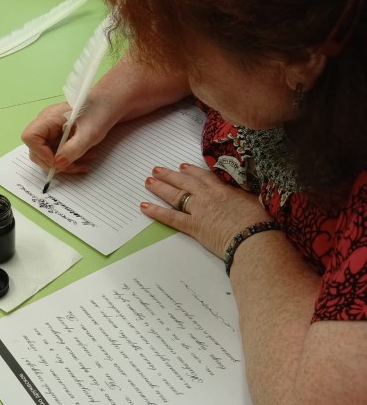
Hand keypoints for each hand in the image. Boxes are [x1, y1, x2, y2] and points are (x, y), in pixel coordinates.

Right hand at [21, 53, 192, 175]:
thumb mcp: (92, 130)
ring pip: (52, 155)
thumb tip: (58, 164)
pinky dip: (74, 160)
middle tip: (73, 166)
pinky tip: (89, 158)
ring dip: (66, 164)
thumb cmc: (110, 103)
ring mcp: (62, 129)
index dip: (40, 153)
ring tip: (85, 163)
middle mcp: (53, 123)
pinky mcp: (74, 134)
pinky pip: (65, 154)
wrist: (130, 93)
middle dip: (54, 163)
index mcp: (51, 116)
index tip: (59, 159)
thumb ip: (73, 150)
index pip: (30, 138)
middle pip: (38, 150)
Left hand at [141, 163, 271, 257]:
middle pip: (185, 182)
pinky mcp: (193, 226)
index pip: (203, 176)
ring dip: (160, 187)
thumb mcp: (255, 201)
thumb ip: (244, 195)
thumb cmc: (260, 222)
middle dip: (170, 175)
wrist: (255, 237)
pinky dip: (156, 211)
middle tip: (157, 169)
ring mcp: (199, 210)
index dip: (192, 171)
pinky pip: (170, 217)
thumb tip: (245, 194)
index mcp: (224, 189)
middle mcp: (208, 196)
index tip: (183, 167)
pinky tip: (144, 207)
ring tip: (148, 181)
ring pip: (175, 196)